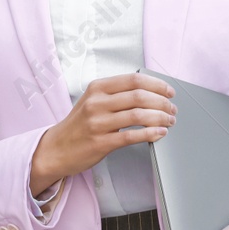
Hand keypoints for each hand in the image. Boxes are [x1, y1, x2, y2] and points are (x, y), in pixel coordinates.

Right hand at [29, 72, 176, 194]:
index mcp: (97, 88)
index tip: (169, 91)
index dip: (157, 84)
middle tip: (173, 109)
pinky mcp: (101, 142)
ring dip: (160, 118)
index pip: (134, 80)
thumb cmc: (78, 124)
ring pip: (138, 115)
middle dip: (162, 102)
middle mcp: (97, 102)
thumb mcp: (92, 100)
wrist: (55, 149)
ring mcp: (98, 123)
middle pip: (139, 96)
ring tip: (169, 121)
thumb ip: (116, 93)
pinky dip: (150, 134)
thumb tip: (150, 91)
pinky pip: (132, 136)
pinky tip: (160, 133)